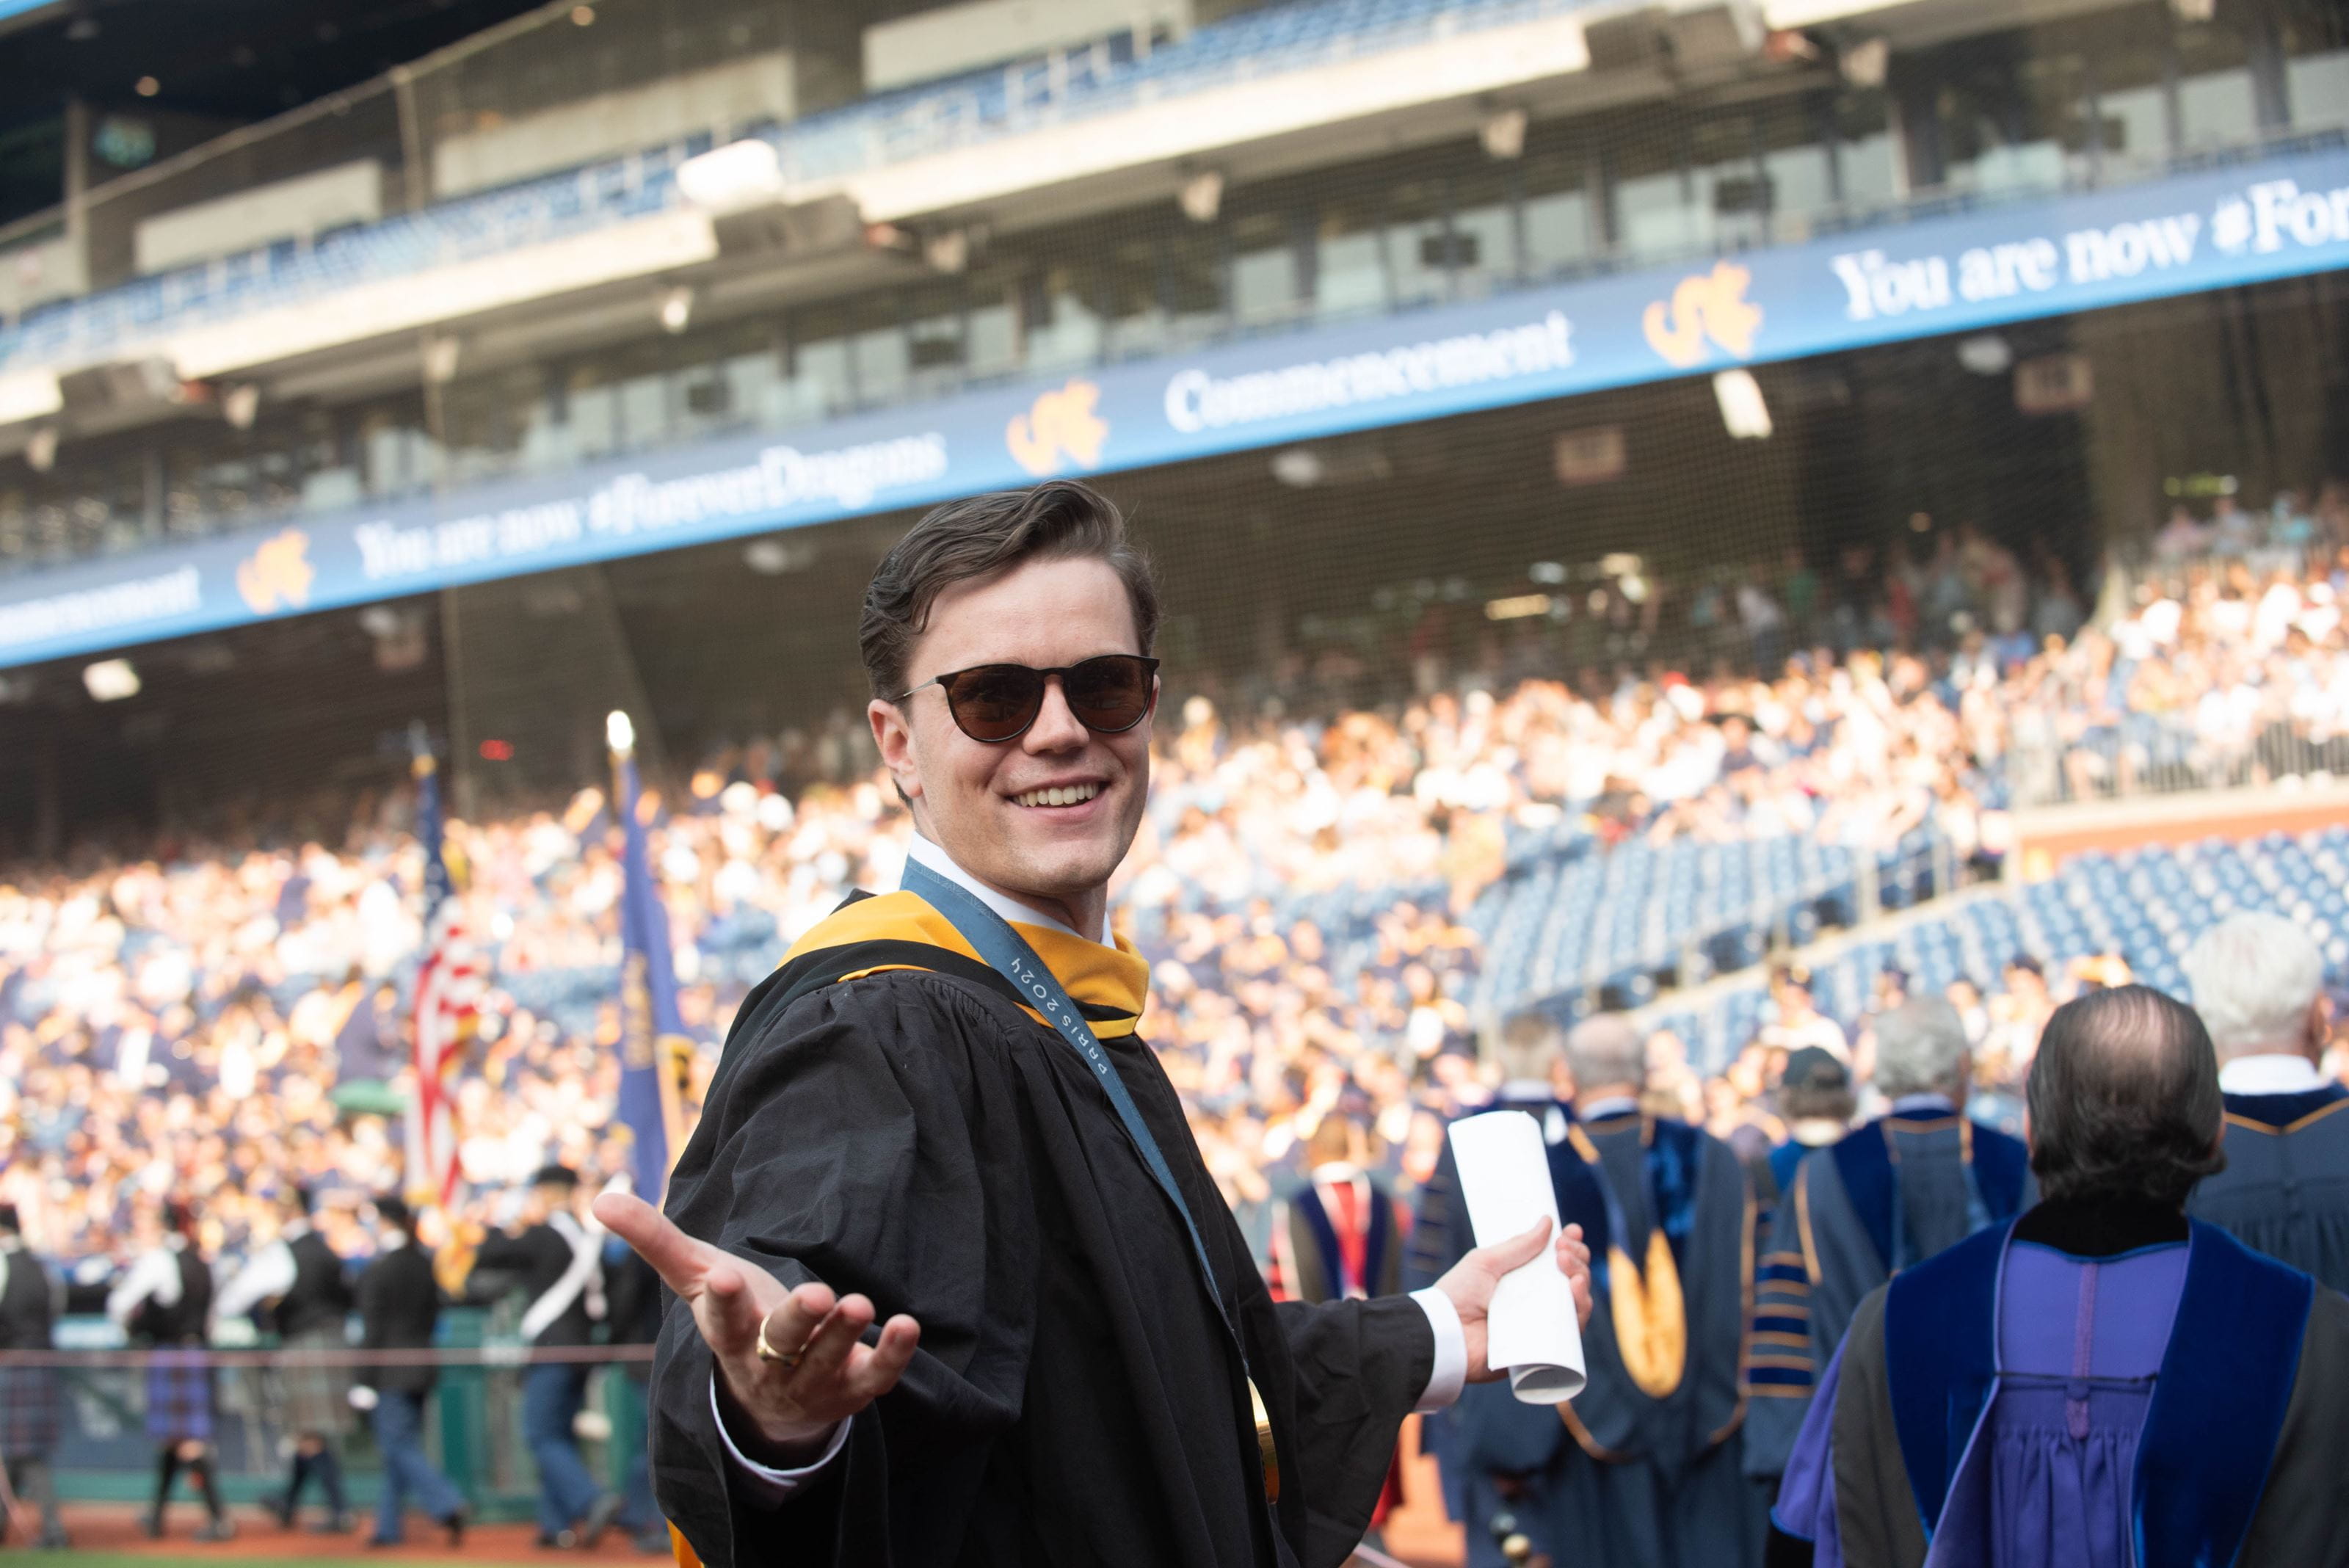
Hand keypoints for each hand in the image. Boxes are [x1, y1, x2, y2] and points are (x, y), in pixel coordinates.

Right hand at [593, 1192, 920, 1464]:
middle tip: (817, 1295)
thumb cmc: (737, 1319)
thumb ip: (657, 1240)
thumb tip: (600, 1198)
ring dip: (843, 1334)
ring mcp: (812, 1380)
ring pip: (827, 1360)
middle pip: (780, 1343)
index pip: (722, 1319)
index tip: (726, 1278)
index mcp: (729, 1333)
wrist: (773, 1399)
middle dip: (797, 1321)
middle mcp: (769, 1363)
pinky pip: (875, 1377)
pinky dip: (893, 1355)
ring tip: (857, 1303)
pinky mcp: (853, 1388)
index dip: (724, 1302)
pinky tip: (908, 1325)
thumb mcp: (697, 1278)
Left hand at [1433, 1219, 1593, 1383]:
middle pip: (1570, 1279)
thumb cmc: (1458, 1295)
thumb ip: (1517, 1245)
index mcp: (1520, 1278)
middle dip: (1576, 1258)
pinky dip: (1580, 1310)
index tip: (1571, 1230)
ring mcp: (1540, 1323)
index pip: (1554, 1261)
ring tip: (1568, 1265)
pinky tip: (1575, 1289)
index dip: (1568, 1245)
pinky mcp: (1542, 1347)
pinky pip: (1571, 1331)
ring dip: (1581, 1278)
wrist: (1444, 1334)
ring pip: (1576, 1302)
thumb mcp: (1485, 1262)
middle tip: (1564, 1249)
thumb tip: (1547, 1222)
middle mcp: (1534, 1300)